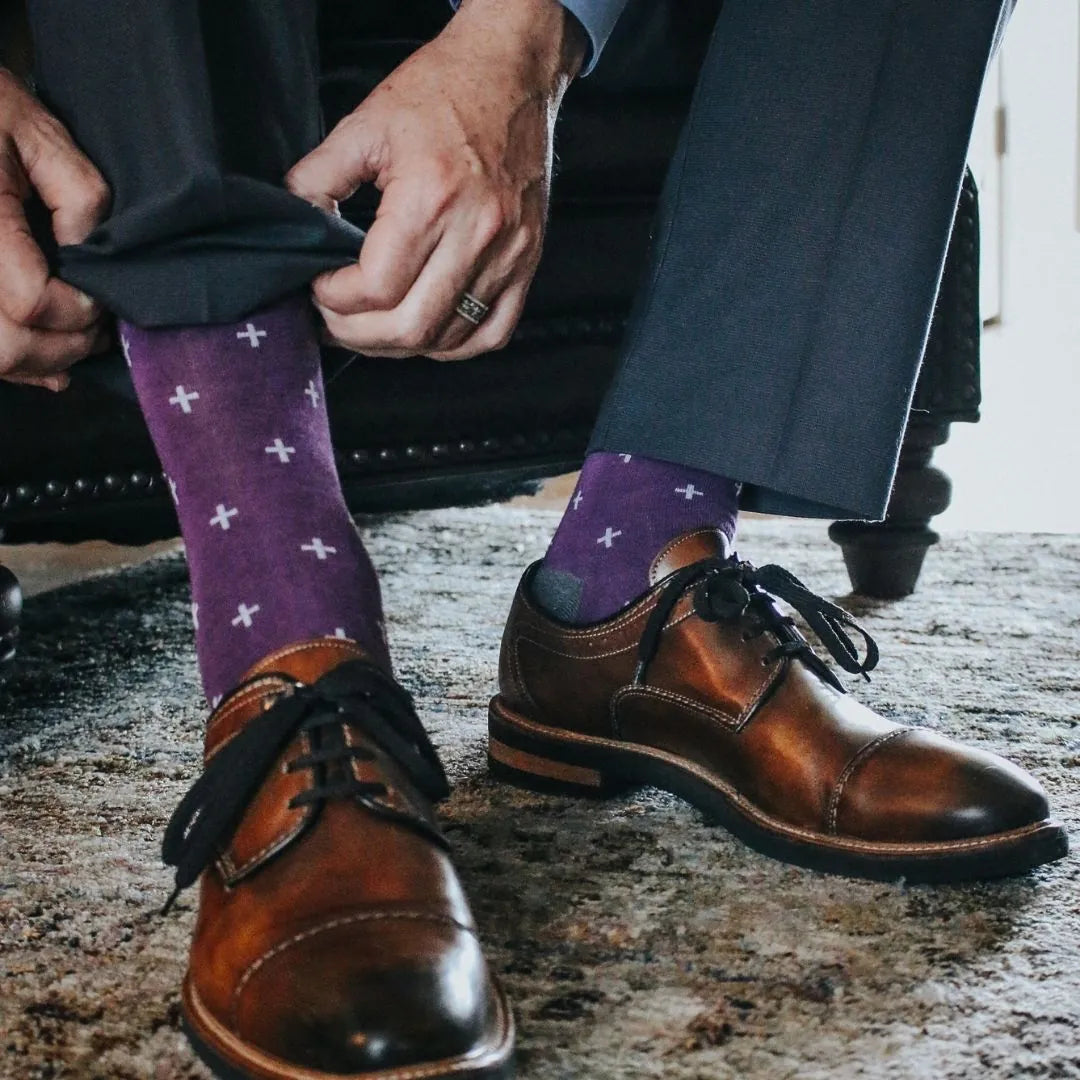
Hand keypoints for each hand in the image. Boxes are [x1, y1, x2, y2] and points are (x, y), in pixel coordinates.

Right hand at [0, 69, 109, 390]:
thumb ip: (78, 197)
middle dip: (65, 345)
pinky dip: (16, 363)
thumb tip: (89, 259)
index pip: (32, 302)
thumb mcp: (37, 132)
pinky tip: (44, 353)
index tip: (100, 294)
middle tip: (95, 325)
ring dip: (42, 360)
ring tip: (75, 335)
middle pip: (8, 346)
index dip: (79, 309)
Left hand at [286, 0, 584, 360]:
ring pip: (449, 339)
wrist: (511, 73)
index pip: (375, 287)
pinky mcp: (527, 262)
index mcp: (431, 199)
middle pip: (411, 326)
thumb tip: (295, 225)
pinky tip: (427, 331)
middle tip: (334, 321)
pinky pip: (493, 333)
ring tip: (373, 326)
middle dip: (359, 334)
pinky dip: (454, 346)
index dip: (333, 299)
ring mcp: (509, 254)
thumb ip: (319, 178)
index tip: (318, 286)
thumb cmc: (442, 92)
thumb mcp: (365, 123)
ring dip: (401, 345)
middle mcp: (477, 233)